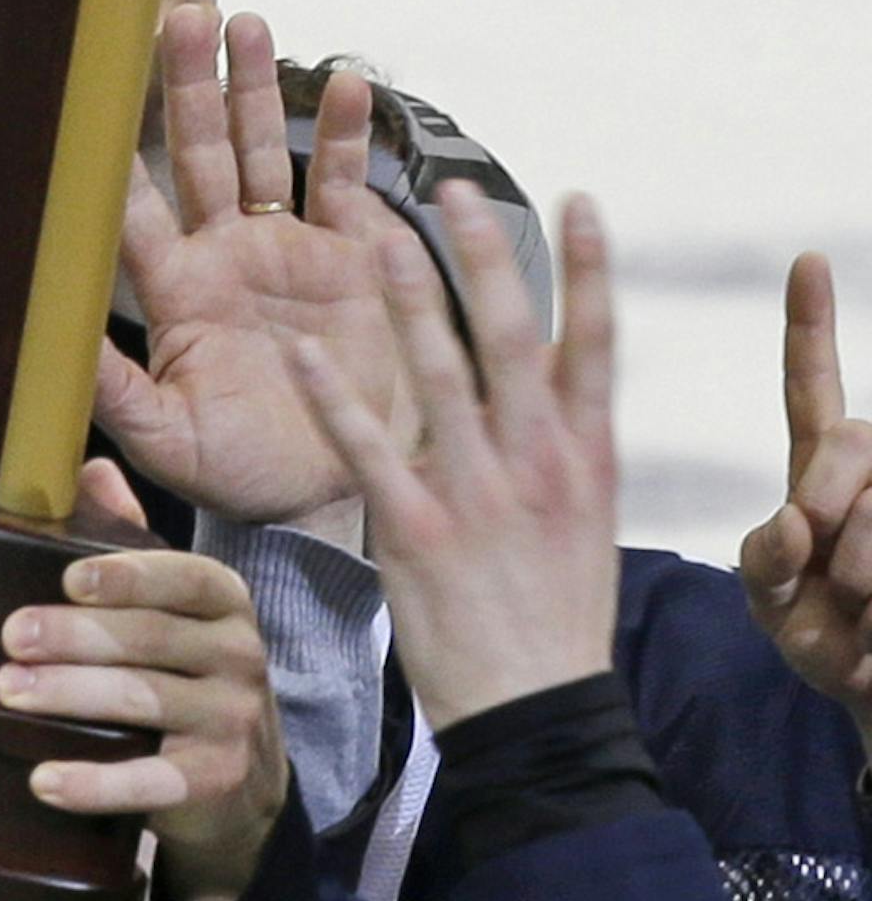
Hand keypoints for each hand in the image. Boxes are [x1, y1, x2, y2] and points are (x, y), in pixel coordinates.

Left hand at [0, 462, 289, 900]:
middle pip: (154, 638)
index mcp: (224, 601)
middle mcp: (239, 655)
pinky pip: (151, 782)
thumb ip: (128, 540)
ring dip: (73, 696)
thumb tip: (88, 468)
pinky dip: (95, 783)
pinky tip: (42, 779)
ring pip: (147, 701)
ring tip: (9, 691)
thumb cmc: (183, 673)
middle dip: (78, 636)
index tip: (70, 578)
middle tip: (12, 637)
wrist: (243, 780)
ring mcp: (231, 720)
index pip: (184, 577)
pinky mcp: (213, 780)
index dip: (129, 576)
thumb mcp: (169, 605)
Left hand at [97, 7, 402, 525]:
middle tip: (179, 18)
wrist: (331, 490)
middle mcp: (224, 254)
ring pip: (264, 151)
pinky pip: (343, 182)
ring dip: (255, 89)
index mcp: (175, 291)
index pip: (134, 209)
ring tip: (247, 23)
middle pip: (199, 154)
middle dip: (187, 88)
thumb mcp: (167, 439)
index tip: (98, 96)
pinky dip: (347, 134)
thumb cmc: (240, 471)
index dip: (116, 155)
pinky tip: (349, 82)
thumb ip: (114, 391)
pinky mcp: (348, 253)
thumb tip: (49, 339)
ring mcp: (286, 248)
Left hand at [286, 185, 618, 731]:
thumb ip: (566, 454)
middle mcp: (538, 463)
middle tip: (456, 189)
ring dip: (408, 298)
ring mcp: (477, 493)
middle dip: (485, 257)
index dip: (590, 268)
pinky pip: (368, 450)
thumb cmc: (554, 622)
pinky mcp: (416, 532)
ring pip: (441, 374)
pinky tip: (305, 355)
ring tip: (377, 233)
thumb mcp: (586, 527)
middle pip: (515, 337)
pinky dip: (335, 399)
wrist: (536, 711)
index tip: (581, 202)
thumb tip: (557, 395)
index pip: (595, 343)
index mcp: (587, 458)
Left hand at [738, 254, 871, 761]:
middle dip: (831, 499)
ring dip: (863, 569)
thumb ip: (767, 563)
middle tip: (831, 572)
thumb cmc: (827, 643)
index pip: (813, 389)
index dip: (811, 328)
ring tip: (862, 610)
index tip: (808, 261)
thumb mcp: (775, 608)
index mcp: (821, 474)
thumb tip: (795, 519)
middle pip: (854, 437)